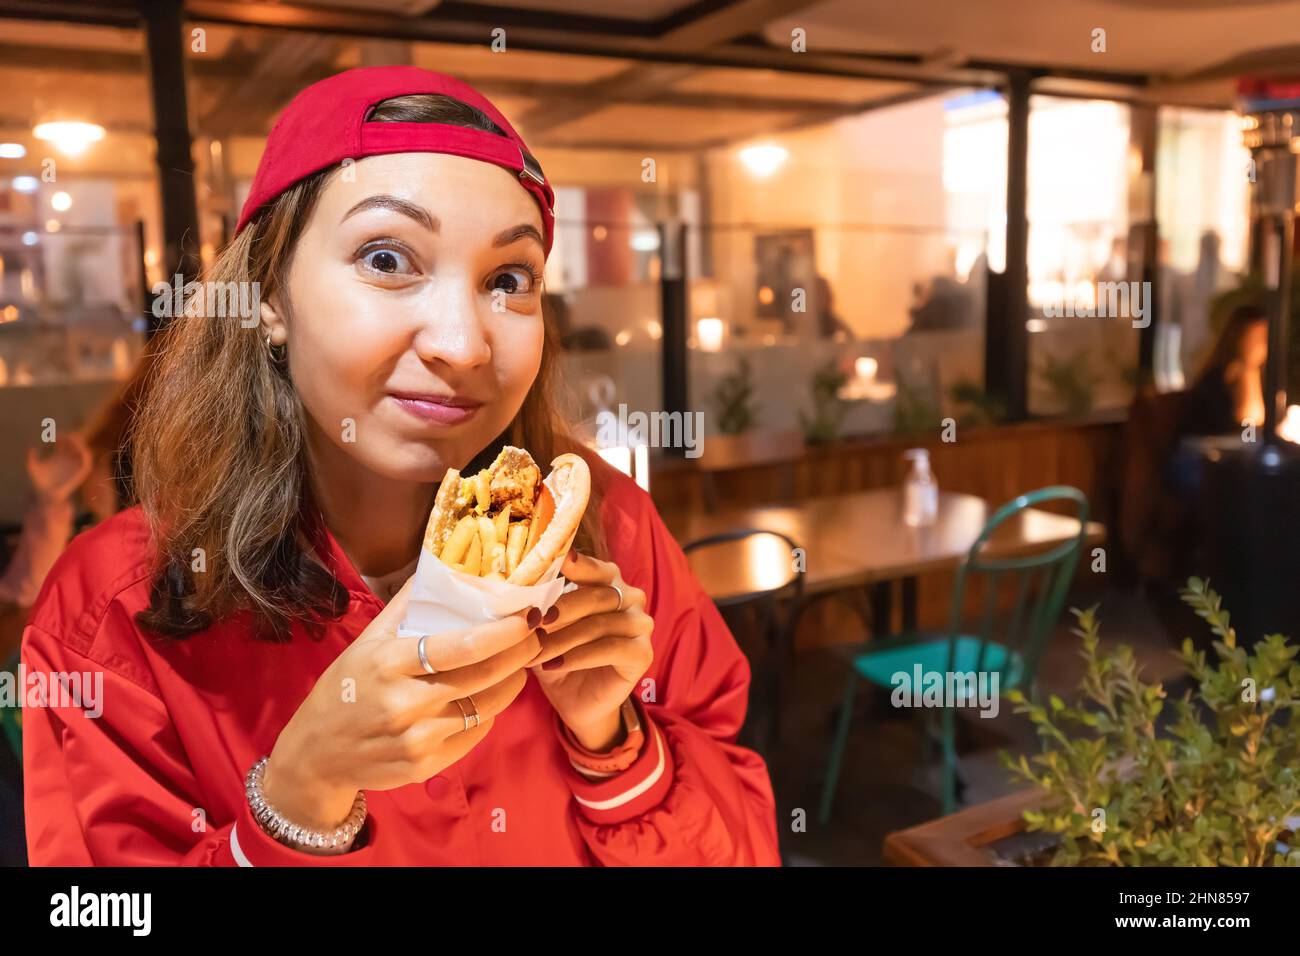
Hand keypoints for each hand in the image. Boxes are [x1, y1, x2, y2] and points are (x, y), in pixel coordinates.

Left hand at [26, 433, 92, 503]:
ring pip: (84, 451)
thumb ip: (31, 457)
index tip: (56, 434)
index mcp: (58, 455)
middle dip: (73, 438)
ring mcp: (75, 466)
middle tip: (67, 435)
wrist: (45, 496)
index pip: (65, 441)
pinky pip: (87, 463)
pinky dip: (86, 455)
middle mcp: (69, 459)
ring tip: (74, 442)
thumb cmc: (38, 482)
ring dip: (81, 445)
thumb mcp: (33, 467)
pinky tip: (80, 450)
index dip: (62, 436)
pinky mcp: (81, 473)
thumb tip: (32, 446)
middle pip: (76, 444)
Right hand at [263, 574, 540, 831]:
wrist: (317, 753)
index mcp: (389, 663)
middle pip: (482, 676)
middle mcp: (404, 702)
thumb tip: (447, 566)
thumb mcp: (368, 640)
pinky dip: (488, 713)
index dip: (503, 632)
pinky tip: (487, 697)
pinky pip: (474, 734)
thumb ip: (408, 604)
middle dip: (519, 654)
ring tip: (519, 664)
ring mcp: (416, 738)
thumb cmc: (346, 686)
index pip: (461, 646)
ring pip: (486, 707)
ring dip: (512, 682)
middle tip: (536, 636)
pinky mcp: (425, 765)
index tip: (528, 616)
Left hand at [528, 550, 653, 750]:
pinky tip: (554, 665)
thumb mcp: (547, 629)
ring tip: (535, 652)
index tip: (558, 561)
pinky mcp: (642, 653)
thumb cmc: (560, 657)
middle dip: (560, 609)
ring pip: (599, 625)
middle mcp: (629, 598)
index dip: (578, 565)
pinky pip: (610, 649)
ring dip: (562, 639)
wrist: (576, 702)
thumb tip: (519, 591)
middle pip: (596, 596)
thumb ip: (542, 606)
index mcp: (608, 582)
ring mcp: (640, 625)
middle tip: (533, 622)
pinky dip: (578, 657)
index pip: (595, 567)